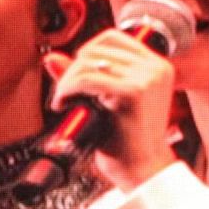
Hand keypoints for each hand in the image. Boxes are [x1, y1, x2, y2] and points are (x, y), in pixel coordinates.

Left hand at [44, 28, 177, 191]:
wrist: (142, 170)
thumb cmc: (126, 143)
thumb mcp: (106, 102)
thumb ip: (83, 76)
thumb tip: (51, 58)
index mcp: (156, 66)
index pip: (113, 38)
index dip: (85, 53)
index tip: (74, 77)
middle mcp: (156, 67)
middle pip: (98, 47)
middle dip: (72, 69)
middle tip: (63, 94)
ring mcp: (147, 77)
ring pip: (89, 61)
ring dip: (66, 81)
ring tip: (62, 101)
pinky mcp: (134, 92)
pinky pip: (87, 79)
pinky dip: (67, 89)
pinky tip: (63, 105)